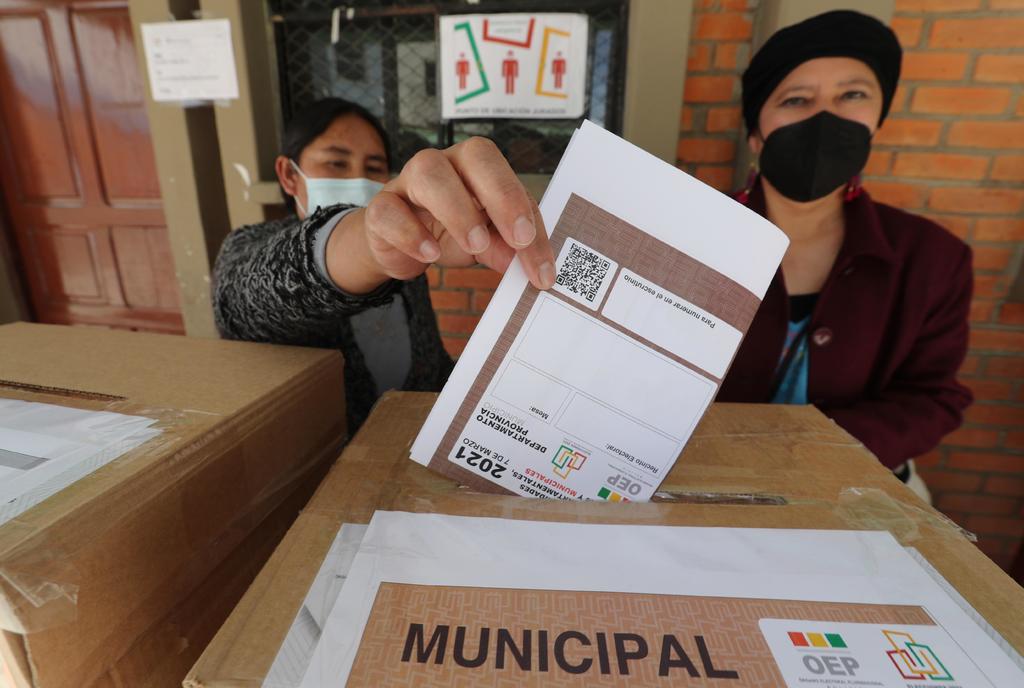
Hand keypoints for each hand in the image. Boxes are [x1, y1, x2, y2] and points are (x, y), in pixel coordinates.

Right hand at [327, 137, 554, 293]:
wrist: (402, 248)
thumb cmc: (452, 233)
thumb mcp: (487, 241)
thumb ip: (507, 247)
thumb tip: (525, 264)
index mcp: (478, 167)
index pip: (507, 176)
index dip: (522, 208)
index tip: (532, 244)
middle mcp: (445, 163)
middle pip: (475, 155)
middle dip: (501, 195)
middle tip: (517, 239)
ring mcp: (408, 182)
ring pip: (429, 173)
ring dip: (457, 210)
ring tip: (475, 246)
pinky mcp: (381, 209)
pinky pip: (390, 211)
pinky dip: (411, 234)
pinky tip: (430, 255)